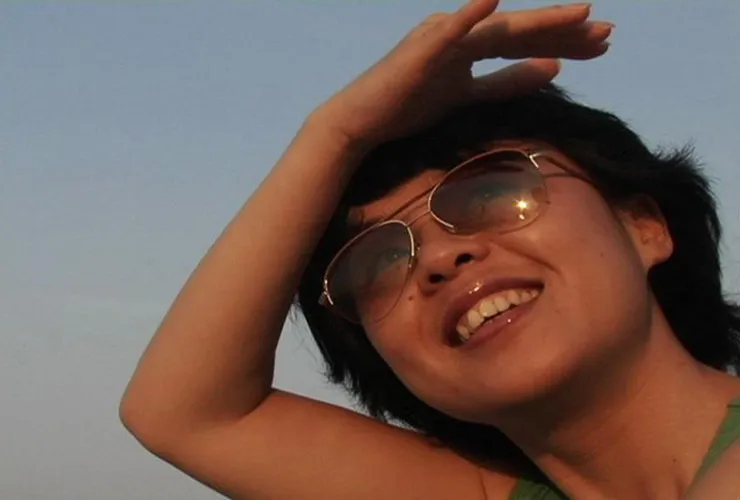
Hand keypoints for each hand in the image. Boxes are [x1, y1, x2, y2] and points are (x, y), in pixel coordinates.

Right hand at [309, 0, 612, 149]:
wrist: (363, 122)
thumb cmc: (409, 107)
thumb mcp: (469, 96)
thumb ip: (508, 82)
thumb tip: (554, 70)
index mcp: (471, 44)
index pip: (525, 41)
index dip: (564, 41)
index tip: (602, 45)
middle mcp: (461, 32)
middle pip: (520, 31)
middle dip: (564, 32)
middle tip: (609, 34)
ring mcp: (441, 37)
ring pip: (498, 29)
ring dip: (539, 22)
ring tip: (581, 15)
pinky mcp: (421, 51)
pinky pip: (451, 32)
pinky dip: (472, 15)